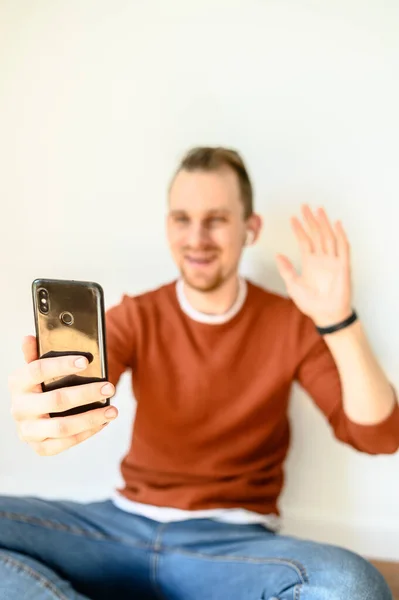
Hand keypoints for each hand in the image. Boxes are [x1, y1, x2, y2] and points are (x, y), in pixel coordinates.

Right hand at [8, 336, 117, 455]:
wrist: (31, 416)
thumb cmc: (39, 387)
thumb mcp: (36, 369)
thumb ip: (35, 354)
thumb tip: (29, 338)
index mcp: (17, 383)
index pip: (37, 370)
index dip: (61, 365)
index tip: (86, 361)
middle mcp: (19, 408)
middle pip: (56, 400)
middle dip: (86, 394)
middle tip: (109, 387)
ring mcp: (28, 430)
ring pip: (62, 426)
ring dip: (91, 418)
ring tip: (112, 410)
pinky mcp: (39, 447)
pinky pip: (65, 443)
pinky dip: (86, 433)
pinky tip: (102, 423)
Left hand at [276, 205, 351, 326]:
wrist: (326, 315)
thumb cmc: (311, 303)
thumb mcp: (293, 286)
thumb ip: (286, 270)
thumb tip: (278, 255)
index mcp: (309, 262)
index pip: (304, 241)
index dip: (299, 229)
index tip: (292, 218)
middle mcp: (321, 259)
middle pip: (316, 234)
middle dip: (311, 220)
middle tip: (305, 206)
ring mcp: (332, 261)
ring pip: (328, 237)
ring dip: (324, 223)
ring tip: (319, 210)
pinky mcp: (343, 266)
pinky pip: (343, 248)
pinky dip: (341, 236)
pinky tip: (337, 224)